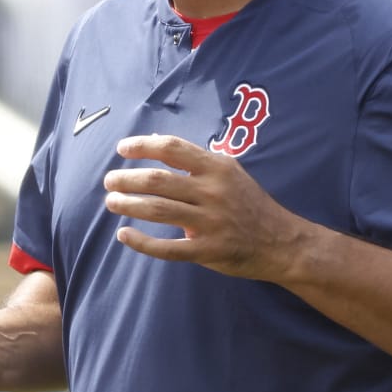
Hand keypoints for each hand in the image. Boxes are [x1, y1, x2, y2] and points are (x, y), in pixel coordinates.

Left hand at [103, 134, 308, 281]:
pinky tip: (124, 235)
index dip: (143, 146)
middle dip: (127, 179)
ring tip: (111, 202)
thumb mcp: (229, 172)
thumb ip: (195, 159)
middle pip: (158, 180)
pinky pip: (167, 247)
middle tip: (109, 181)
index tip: (122, 149)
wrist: (282, 241)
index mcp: (217, 167)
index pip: (172, 148)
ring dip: (128, 205)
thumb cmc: (249, 203)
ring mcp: (210, 222)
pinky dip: (141, 242)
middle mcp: (213, 192)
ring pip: (158, 210)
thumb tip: (155, 140)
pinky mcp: (208, 250)